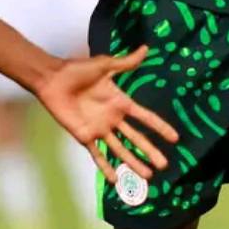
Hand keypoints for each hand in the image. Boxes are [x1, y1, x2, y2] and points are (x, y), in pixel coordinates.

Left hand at [35, 46, 178, 181]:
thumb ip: (126, 63)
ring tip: (147, 176)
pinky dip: (105, 167)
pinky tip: (115, 180)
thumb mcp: (104, 65)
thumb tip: (146, 48)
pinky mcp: (85, 136)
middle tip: (164, 165)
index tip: (175, 138)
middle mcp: (113, 118)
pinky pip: (97, 155)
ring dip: (133, 162)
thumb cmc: (78, 70)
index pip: (145, 118)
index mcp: (121, 102)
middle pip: (136, 138)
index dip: (160, 127)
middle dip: (150, 151)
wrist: (53, 80)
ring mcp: (100, 129)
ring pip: (120, 150)